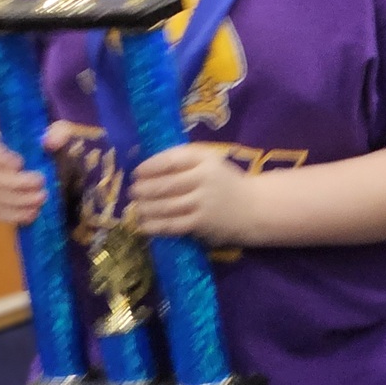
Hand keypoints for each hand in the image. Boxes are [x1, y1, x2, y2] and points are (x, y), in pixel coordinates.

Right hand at [0, 121, 72, 225]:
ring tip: (41, 199)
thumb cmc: (52, 151)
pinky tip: (32, 213)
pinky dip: (14, 215)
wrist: (56, 176)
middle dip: (18, 183)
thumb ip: (60, 133)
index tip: (20, 163)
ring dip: (19, 201)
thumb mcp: (61, 137)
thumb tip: (49, 141)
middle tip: (41, 184)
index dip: (1, 157)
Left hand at [129, 143, 250, 245]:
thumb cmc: (225, 182)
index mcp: (205, 160)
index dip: (151, 166)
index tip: (137, 172)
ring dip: (146, 207)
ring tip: (136, 207)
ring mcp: (203, 203)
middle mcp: (204, 180)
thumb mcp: (211, 161)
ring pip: (166, 206)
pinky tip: (144, 225)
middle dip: (144, 189)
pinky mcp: (202, 224)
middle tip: (132, 191)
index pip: (172, 161)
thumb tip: (150, 162)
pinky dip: (155, 226)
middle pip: (166, 184)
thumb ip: (185, 158)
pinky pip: (173, 225)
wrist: (253, 208)